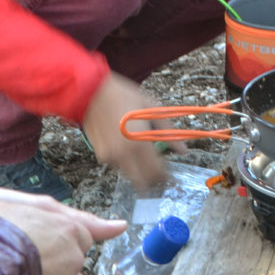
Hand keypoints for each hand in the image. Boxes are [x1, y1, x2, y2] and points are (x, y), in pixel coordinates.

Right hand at [82, 72, 186, 189]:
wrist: (91, 93)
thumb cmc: (123, 96)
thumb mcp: (151, 109)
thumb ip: (168, 132)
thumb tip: (183, 150)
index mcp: (139, 143)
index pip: (156, 172)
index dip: (166, 177)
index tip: (172, 177)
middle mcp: (123, 154)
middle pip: (143, 182)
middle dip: (153, 180)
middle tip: (161, 173)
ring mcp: (110, 156)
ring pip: (130, 176)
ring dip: (140, 172)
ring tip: (145, 157)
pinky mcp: (101, 155)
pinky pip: (118, 166)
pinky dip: (127, 163)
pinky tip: (129, 148)